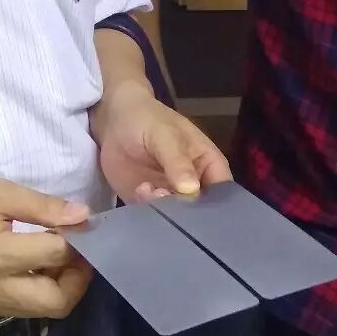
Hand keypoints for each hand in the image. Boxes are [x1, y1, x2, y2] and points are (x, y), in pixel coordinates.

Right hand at [0, 179, 92, 319]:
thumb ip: (42, 206)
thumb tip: (82, 217)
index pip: (57, 254)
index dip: (77, 238)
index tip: (79, 223)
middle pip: (58, 302)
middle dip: (78, 278)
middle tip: (79, 252)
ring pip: (44, 311)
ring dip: (61, 288)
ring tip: (57, 258)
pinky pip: (24, 309)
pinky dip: (40, 293)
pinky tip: (36, 267)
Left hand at [95, 80, 231, 203]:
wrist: (113, 119)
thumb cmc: (148, 119)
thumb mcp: (165, 134)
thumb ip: (177, 160)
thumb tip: (190, 188)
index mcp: (208, 165)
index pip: (223, 192)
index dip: (219, 206)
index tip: (206, 214)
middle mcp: (193, 185)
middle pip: (200, 210)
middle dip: (187, 212)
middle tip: (171, 201)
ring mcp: (169, 195)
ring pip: (175, 216)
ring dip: (164, 210)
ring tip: (149, 190)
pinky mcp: (147, 201)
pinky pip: (152, 214)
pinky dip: (147, 210)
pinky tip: (139, 190)